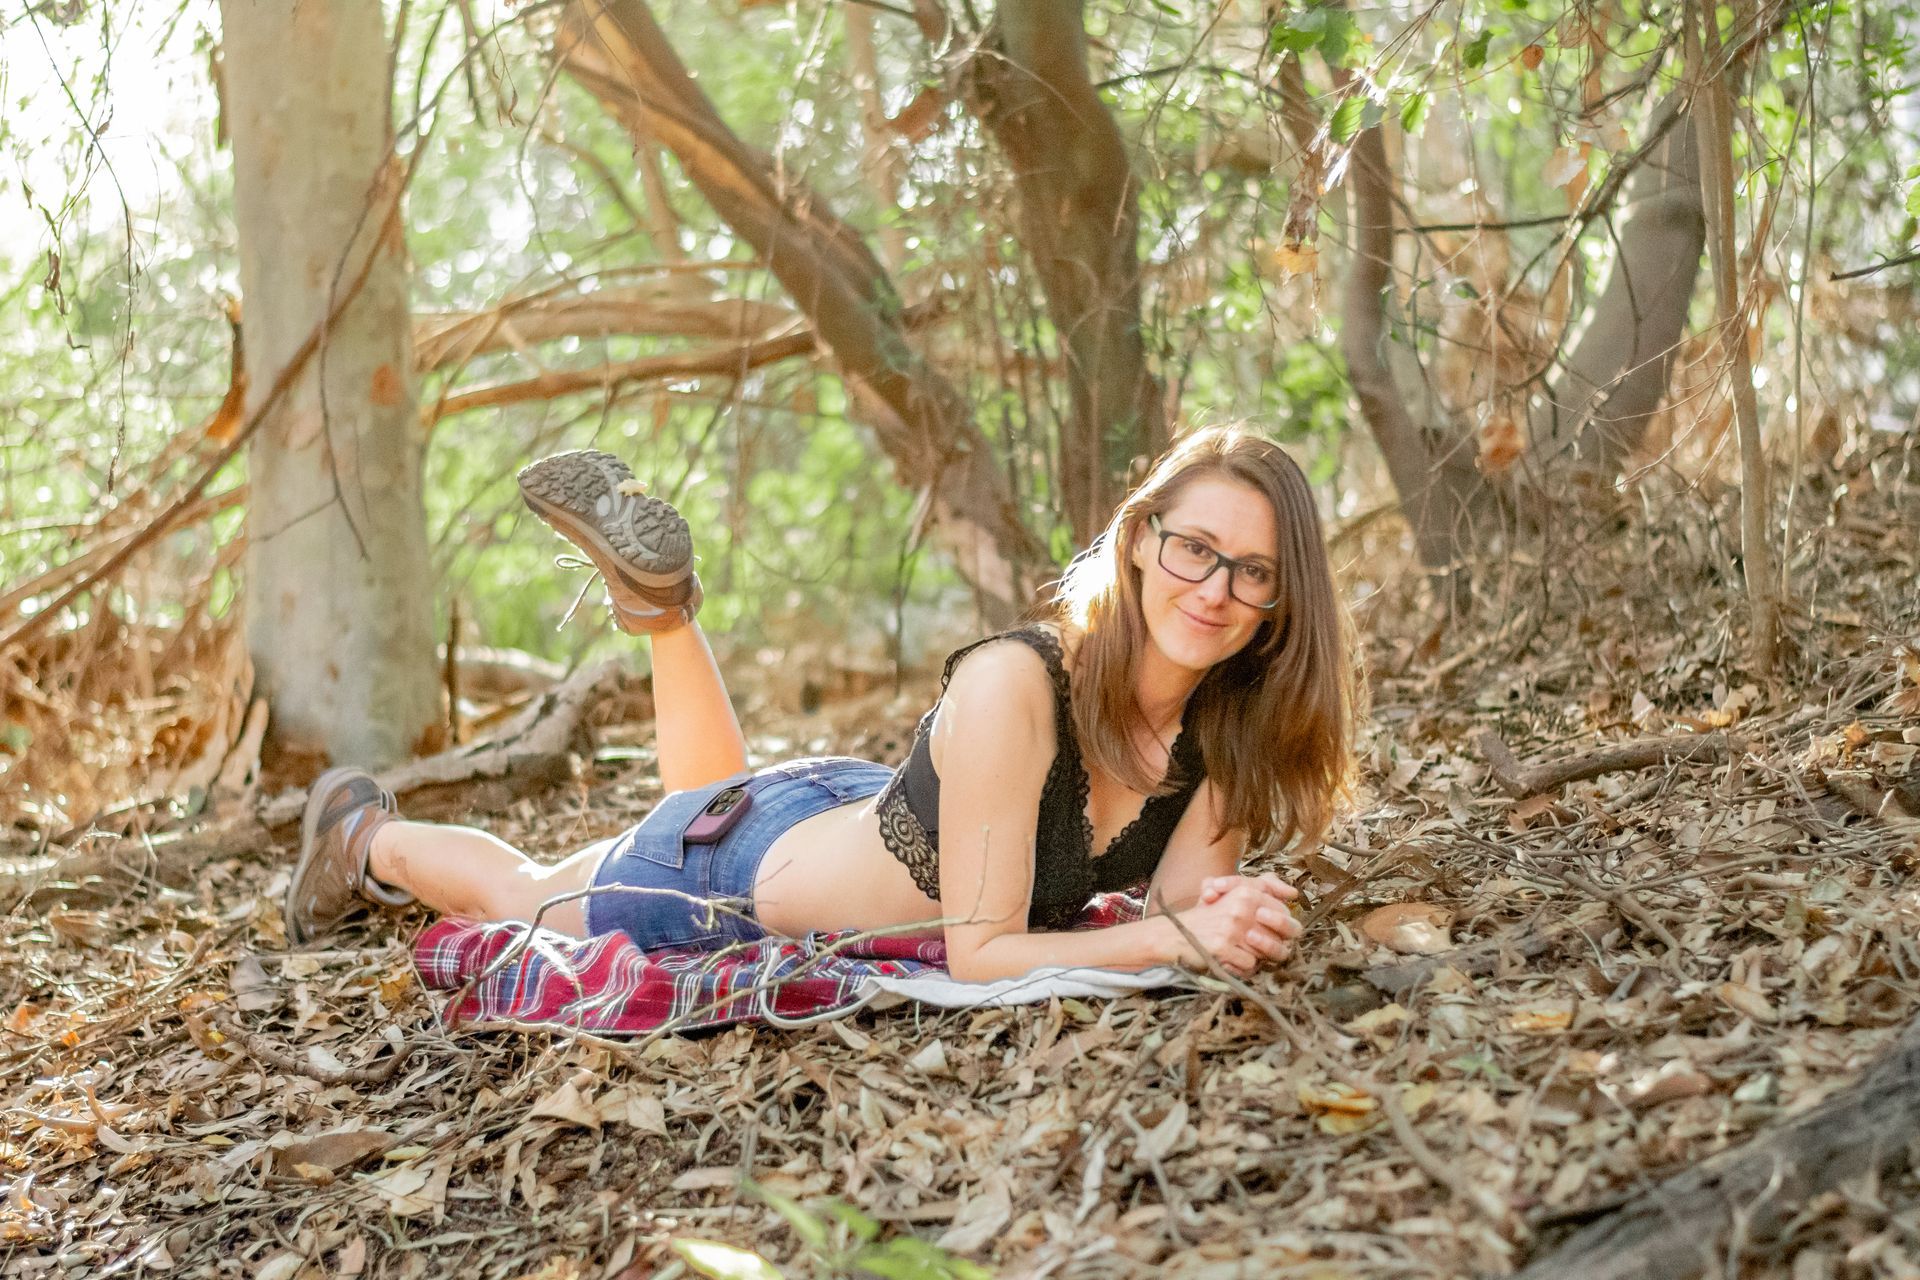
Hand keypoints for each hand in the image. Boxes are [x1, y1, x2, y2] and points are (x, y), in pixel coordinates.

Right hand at [1168, 875, 1301, 976]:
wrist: (1172, 935)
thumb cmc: (1205, 918)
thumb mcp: (1230, 895)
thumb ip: (1262, 887)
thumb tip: (1292, 891)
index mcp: (1246, 892)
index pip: (1284, 914)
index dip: (1280, 929)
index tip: (1267, 933)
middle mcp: (1241, 907)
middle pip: (1278, 937)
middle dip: (1268, 947)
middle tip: (1251, 947)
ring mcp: (1232, 928)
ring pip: (1264, 954)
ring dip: (1252, 958)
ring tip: (1234, 952)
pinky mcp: (1223, 947)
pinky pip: (1249, 966)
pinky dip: (1241, 968)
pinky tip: (1227, 961)